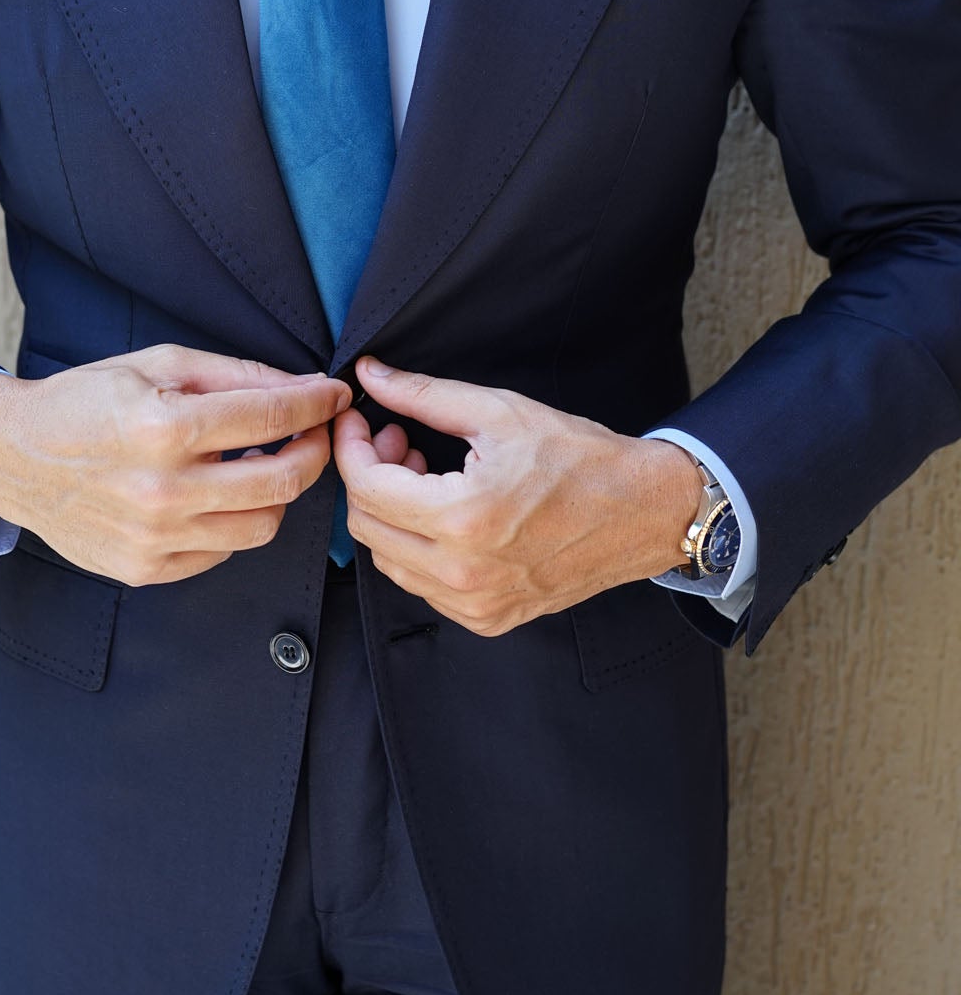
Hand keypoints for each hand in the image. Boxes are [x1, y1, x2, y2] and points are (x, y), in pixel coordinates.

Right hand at [0, 345, 351, 584]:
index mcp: (165, 428)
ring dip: (277, 492)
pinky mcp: (146, 569)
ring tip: (261, 463)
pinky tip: (216, 494)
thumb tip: (303, 386)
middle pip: (283, 481)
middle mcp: (163, 491)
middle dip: (315, 452)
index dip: (317, 404)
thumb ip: (235, 375)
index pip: (273, 419)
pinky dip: (233, 521)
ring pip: (263, 524)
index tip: (334, 396)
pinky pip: (223, 552)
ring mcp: (155, 538)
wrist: (11, 457)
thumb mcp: (157, 365)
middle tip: (316, 434)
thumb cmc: (85, 402)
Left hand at [333, 357, 703, 635]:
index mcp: (462, 519)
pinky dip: (418, 548)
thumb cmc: (580, 459)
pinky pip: (421, 586)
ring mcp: (474, 604)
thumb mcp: (500, 412)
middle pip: (366, 527)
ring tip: (426, 475)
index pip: (366, 487)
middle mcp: (462, 573)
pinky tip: (445, 514)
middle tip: (401, 442)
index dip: (351, 446)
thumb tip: (370, 375)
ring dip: (392, 514)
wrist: (642, 512)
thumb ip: (424, 395)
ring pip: (388, 560)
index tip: (359, 422)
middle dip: (370, 476)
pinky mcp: (487, 619)